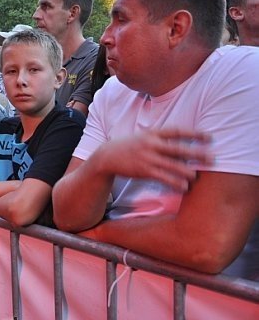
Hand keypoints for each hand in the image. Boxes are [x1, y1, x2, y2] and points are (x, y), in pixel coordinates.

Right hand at [98, 128, 212, 191]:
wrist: (107, 156)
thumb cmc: (130, 146)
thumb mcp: (144, 137)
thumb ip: (161, 140)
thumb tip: (183, 146)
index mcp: (153, 134)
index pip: (177, 132)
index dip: (194, 134)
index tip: (210, 137)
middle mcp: (151, 144)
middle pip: (178, 149)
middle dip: (196, 153)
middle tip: (212, 158)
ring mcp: (147, 158)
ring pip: (172, 165)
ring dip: (186, 171)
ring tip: (197, 176)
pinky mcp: (143, 171)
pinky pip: (162, 177)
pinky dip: (174, 182)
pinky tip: (184, 187)